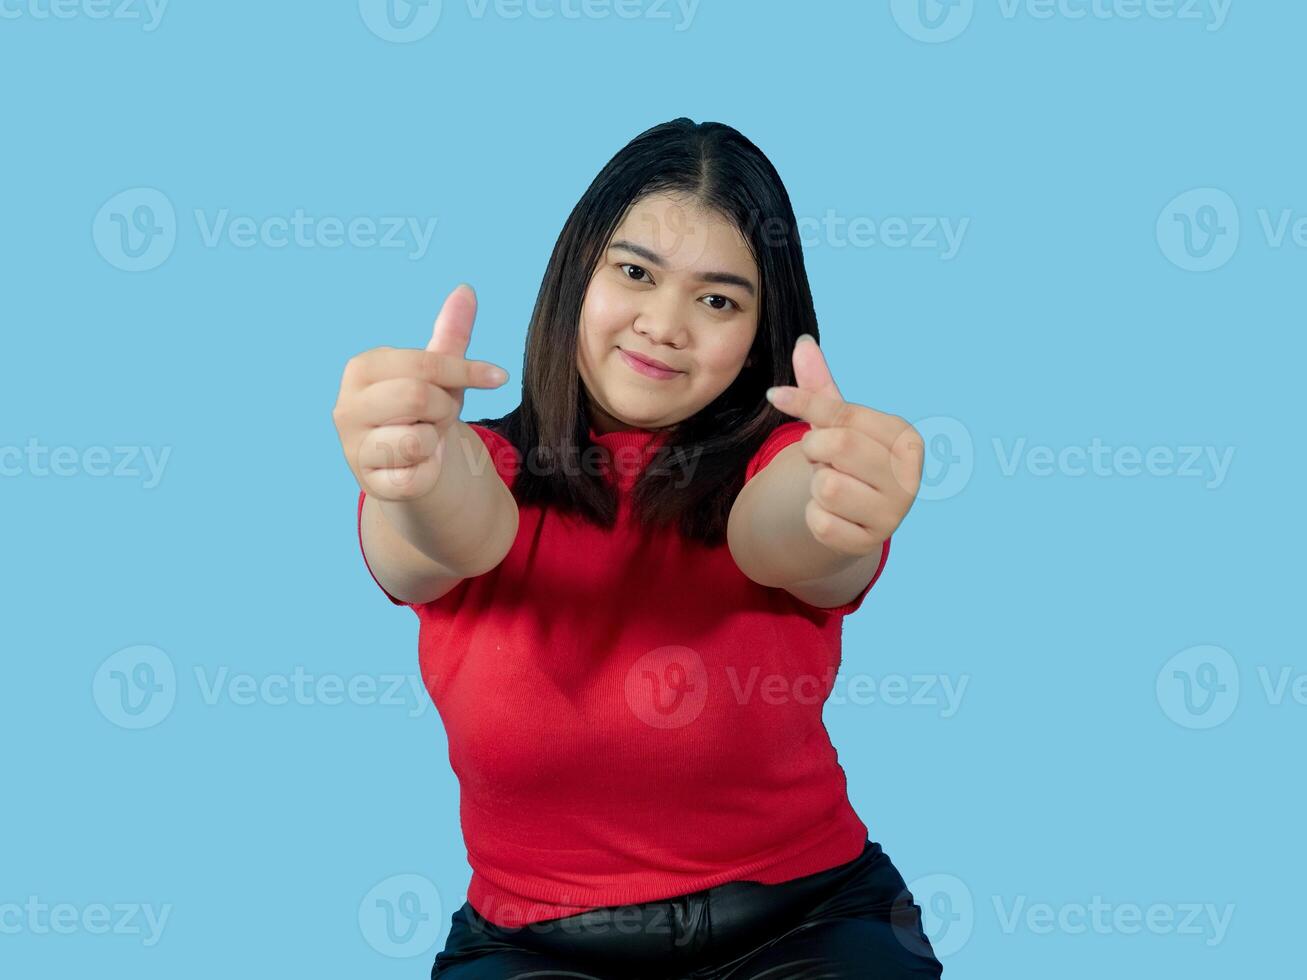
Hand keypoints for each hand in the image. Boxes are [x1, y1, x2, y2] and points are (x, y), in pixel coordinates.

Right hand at [332, 284, 508, 501]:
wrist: (411, 464)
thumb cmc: (424, 411)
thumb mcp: (439, 372)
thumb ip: (451, 333)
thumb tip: (466, 290)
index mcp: (361, 369)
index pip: (422, 364)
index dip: (466, 371)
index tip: (498, 376)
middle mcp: (346, 406)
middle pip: (416, 398)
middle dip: (443, 408)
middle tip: (441, 415)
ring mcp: (353, 449)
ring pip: (416, 440)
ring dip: (434, 441)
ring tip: (425, 438)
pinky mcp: (369, 485)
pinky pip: (418, 476)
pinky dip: (431, 471)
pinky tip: (420, 466)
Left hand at [764, 334, 924, 556]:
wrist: (854, 516)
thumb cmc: (847, 460)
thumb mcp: (836, 422)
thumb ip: (820, 386)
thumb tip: (802, 343)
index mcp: (906, 439)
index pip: (847, 414)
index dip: (805, 403)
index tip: (775, 395)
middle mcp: (910, 476)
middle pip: (838, 446)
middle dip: (815, 448)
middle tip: (820, 456)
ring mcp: (893, 514)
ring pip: (827, 487)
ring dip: (816, 484)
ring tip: (832, 484)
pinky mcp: (869, 543)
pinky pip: (820, 521)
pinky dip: (815, 515)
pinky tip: (832, 513)